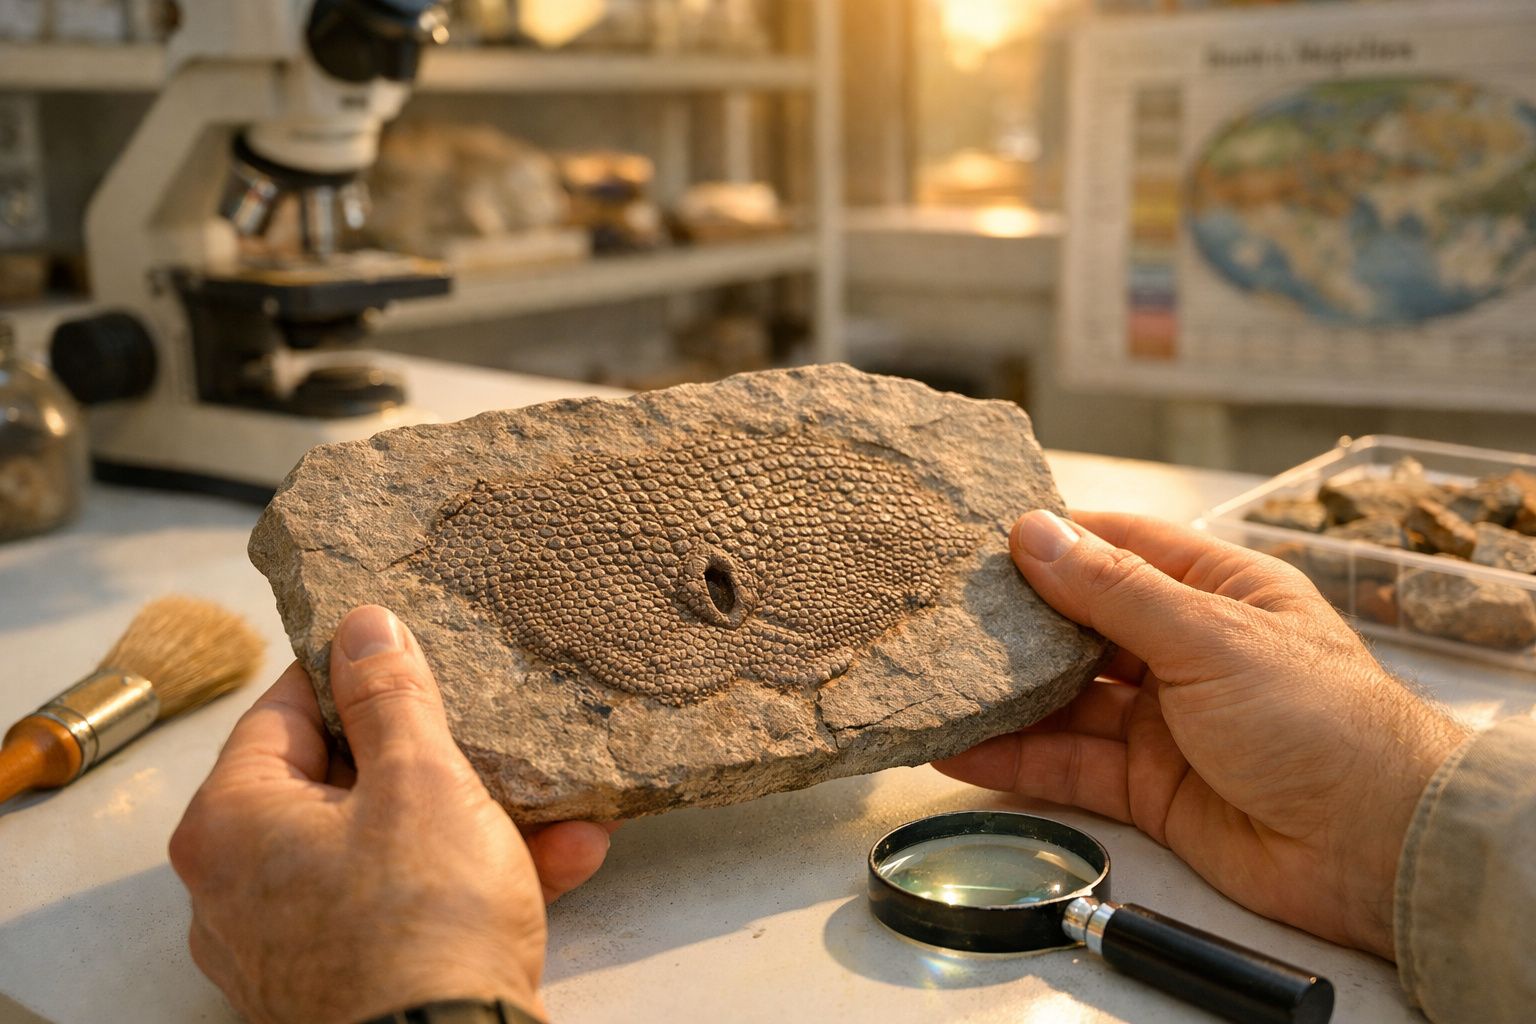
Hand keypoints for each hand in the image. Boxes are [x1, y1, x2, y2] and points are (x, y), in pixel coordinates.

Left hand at [169, 605, 615, 1022]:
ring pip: (386, 847)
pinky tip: (559, 857)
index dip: (355, 673)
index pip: (287, 710)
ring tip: (555, 804)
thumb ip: (391, 695)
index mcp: (232, 820)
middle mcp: (239, 885)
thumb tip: (362, 626)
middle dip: (437, 759)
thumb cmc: (420, 924)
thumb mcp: (421, 779)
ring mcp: (287, 941)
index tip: (409, 653)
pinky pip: (403, 906)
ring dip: (474, 823)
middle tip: (490, 731)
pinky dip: (469, 881)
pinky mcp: (338, 982)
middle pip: (341, 781)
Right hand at [934, 510, 1468, 959]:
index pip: (1123, 549)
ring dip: (1008, 695)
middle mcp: (1188, 651)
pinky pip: (1070, 765)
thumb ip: (1114, 592)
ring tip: (937, 681)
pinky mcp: (1148, 787)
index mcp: (1220, 591)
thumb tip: (1035, 532)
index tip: (981, 538)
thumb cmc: (1319, 720)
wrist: (1374, 849)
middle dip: (1019, 623)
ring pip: (1069, 700)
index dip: (1056, 542)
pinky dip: (1016, 759)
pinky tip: (959, 749)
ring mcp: (1166, 721)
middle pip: (1085, 627)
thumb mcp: (1211, 637)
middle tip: (942, 612)